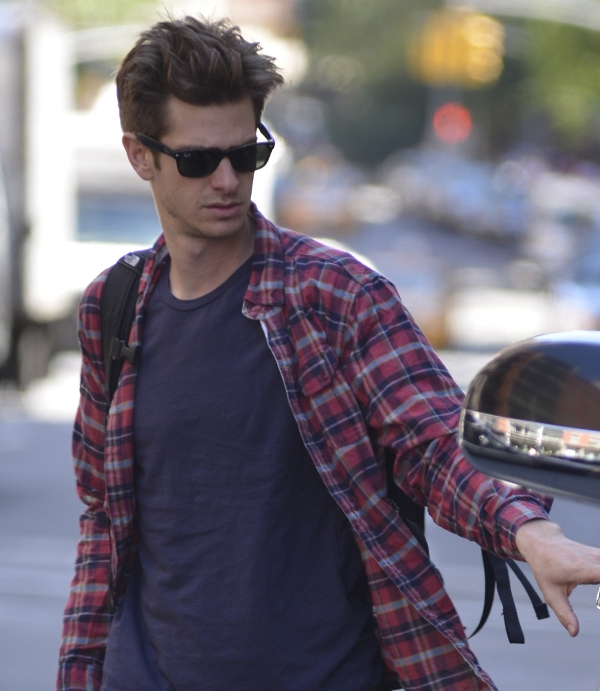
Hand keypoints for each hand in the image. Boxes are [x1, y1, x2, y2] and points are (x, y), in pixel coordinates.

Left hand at [515, 519, 599, 635]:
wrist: (541, 542)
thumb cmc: (544, 567)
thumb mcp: (551, 593)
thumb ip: (564, 613)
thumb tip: (574, 632)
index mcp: (582, 569)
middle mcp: (592, 559)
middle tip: (597, 600)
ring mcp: (597, 554)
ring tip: (596, 598)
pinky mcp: (598, 553)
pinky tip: (595, 586)